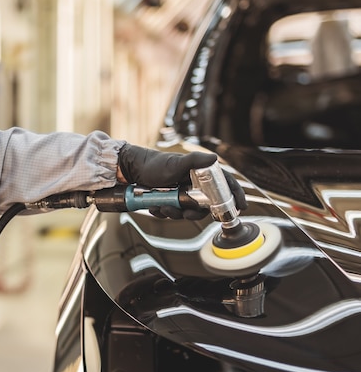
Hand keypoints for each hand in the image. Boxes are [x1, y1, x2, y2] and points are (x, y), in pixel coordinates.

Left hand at [118, 143, 246, 219]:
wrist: (131, 171)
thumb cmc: (154, 164)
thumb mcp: (175, 163)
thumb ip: (195, 161)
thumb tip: (214, 158)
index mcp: (200, 173)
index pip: (224, 184)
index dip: (234, 195)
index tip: (241, 206)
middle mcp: (193, 184)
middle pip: (205, 205)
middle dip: (194, 212)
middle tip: (185, 212)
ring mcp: (181, 194)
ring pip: (187, 212)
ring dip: (175, 213)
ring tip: (162, 207)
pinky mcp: (170, 201)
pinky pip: (173, 213)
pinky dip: (164, 213)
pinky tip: (155, 207)